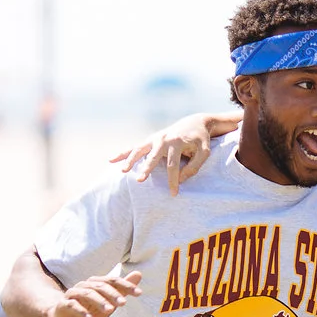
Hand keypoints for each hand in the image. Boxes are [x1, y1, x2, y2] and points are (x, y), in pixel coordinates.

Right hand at [47, 271, 141, 316]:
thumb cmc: (88, 309)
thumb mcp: (108, 301)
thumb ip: (122, 289)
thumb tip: (139, 273)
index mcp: (96, 284)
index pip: (112, 280)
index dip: (126, 285)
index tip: (139, 293)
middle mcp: (84, 285)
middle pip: (100, 286)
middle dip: (113, 294)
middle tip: (124, 303)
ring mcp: (73, 294)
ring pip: (87, 294)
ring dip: (99, 301)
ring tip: (109, 310)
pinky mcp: (63, 305)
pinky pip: (72, 305)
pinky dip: (81, 311)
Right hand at [110, 113, 240, 196]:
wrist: (195, 122)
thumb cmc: (201, 140)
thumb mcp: (205, 152)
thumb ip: (195, 166)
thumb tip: (180, 179)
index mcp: (177, 142)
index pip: (173, 164)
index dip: (173, 180)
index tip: (173, 194)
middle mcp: (163, 139)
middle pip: (153, 156)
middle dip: (146, 169)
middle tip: (140, 180)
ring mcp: (154, 138)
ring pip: (139, 149)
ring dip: (130, 160)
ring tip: (123, 172)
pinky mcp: (150, 140)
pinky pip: (134, 147)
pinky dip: (123, 153)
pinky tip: (111, 160)